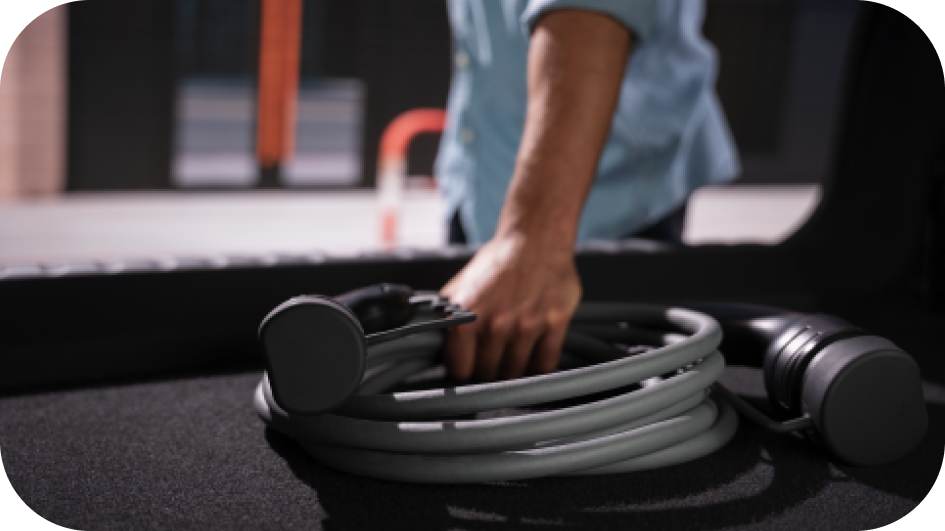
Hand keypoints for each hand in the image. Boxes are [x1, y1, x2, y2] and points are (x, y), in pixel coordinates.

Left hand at [441, 231, 580, 380]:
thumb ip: (450, 317)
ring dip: (513, 371)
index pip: (461, 369)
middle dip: (489, 370)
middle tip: (492, 360)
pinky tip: (533, 359)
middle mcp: (496, 323)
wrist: (535, 237)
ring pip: (516, 373)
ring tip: (511, 358)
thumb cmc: (499, 262)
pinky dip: (539, 369)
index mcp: (467, 316)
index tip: (469, 368)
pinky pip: (546, 364)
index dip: (464, 370)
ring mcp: (528, 325)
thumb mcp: (461, 286)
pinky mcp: (556, 323)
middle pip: (489, 374)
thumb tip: (438, 344)